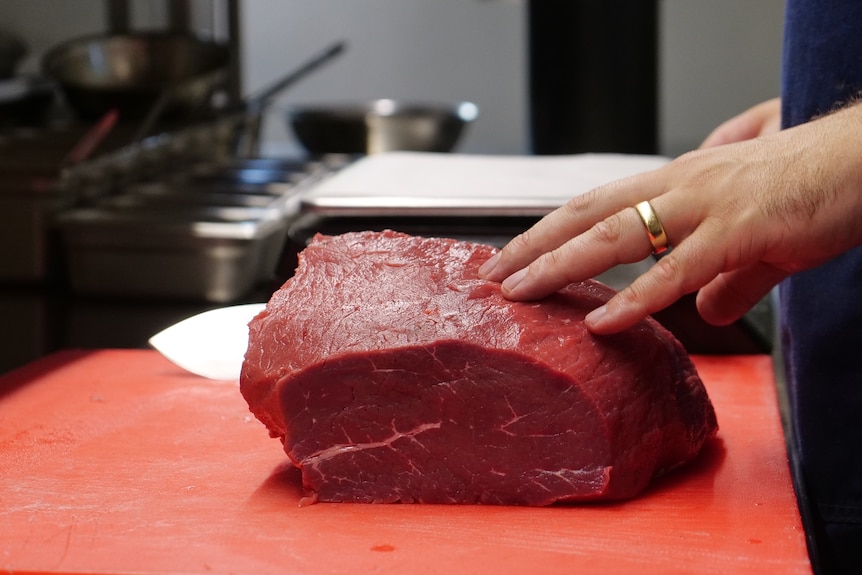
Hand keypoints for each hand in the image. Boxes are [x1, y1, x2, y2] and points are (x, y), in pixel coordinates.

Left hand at [478, 101, 861, 333]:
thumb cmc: (813, 188)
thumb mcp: (757, 241)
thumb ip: (727, 279)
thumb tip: (705, 310)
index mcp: (678, 184)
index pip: (595, 204)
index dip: (549, 229)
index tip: (512, 255)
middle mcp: (680, 187)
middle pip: (587, 214)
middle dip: (534, 245)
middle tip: (491, 276)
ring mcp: (707, 206)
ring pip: (617, 235)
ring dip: (562, 265)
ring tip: (521, 293)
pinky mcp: (742, 231)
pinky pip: (678, 270)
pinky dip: (637, 299)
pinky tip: (604, 323)